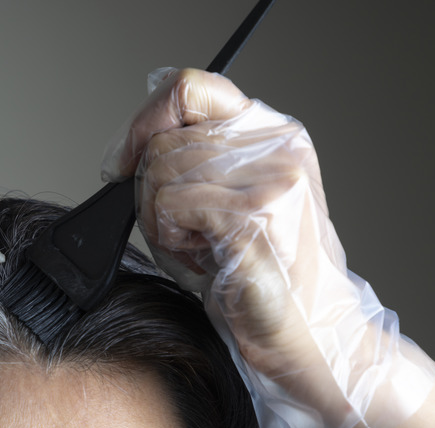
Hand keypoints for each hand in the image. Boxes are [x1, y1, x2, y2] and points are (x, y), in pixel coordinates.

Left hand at [103, 67, 434, 427]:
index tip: (127, 159)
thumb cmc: (255, 271)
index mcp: (271, 132)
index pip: (190, 86)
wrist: (308, 333)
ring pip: (161, 171)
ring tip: (198, 244)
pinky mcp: (258, 214)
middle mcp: (278, 144)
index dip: (146, 120)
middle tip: (180, 228)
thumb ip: (185, 158)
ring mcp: (272, 176)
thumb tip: (131, 145)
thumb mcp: (218, 199)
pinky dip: (169, 236)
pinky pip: (171, 204)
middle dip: (149, 190)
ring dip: (159, 218)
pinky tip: (202, 255)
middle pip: (165, 139)